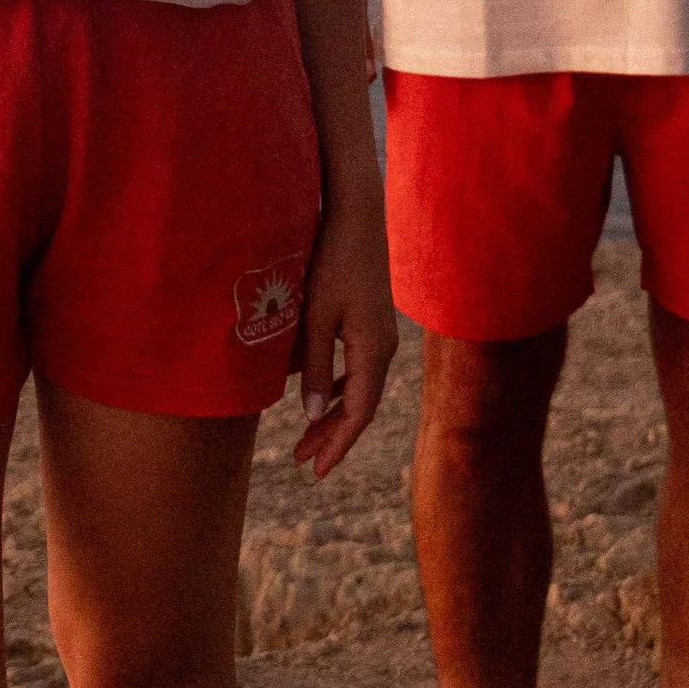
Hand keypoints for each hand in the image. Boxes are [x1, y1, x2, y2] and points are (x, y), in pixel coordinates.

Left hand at [293, 194, 397, 479]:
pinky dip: (338, 389)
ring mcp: (381, 336)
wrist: (357, 217)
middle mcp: (384, 349)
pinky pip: (359, 370)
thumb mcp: (315, 316)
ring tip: (307, 438)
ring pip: (359, 390)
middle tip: (304, 461)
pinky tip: (321, 397)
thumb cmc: (332, 262)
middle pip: (360, 407)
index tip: (316, 470)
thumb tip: (310, 414)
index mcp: (373, 351)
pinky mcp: (373, 323)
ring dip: (333, 415)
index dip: (336, 444)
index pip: (356, 413)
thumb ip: (312, 365)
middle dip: (332, 437)